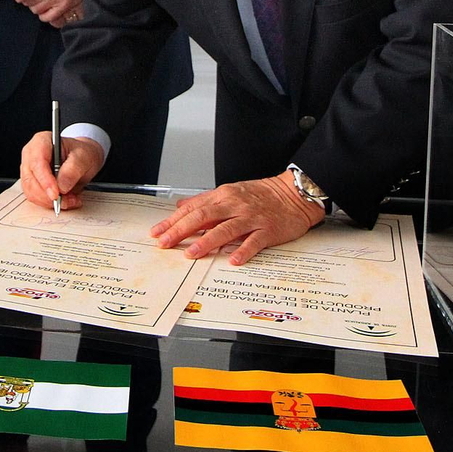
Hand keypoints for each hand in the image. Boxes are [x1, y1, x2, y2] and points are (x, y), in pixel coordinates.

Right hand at [19, 132, 102, 209]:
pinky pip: (35, 198)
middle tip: (68, 200)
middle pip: (30, 180)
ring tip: (70, 200)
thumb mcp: (84, 157)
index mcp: (41, 142)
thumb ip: (73, 169)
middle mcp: (31, 156)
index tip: (55, 194)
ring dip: (50, 201)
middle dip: (48, 195)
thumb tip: (61, 186)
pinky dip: (49, 204)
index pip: (37, 162)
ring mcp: (29, 170)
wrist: (82, 160)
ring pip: (31, 192)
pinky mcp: (32, 183)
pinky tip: (65, 200)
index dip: (45, 180)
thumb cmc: (81, 153)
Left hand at [150, 171, 326, 264]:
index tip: (157, 232)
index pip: (193, 209)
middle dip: (181, 231)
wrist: (294, 194)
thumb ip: (204, 200)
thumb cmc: (262, 195)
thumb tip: (181, 206)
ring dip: (206, 241)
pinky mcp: (268, 230)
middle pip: (203, 217)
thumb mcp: (230, 191)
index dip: (173, 221)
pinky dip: (243, 251)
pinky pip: (254, 241)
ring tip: (191, 253)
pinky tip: (233, 260)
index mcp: (224, 196)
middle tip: (165, 243)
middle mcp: (235, 205)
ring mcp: (251, 218)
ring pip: (225, 229)